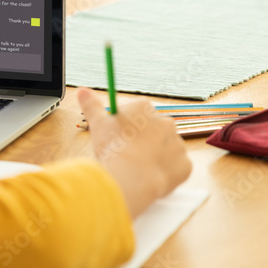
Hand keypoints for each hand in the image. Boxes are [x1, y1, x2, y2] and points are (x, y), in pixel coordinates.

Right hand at [76, 87, 191, 218]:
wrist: (131, 178)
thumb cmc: (113, 148)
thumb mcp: (97, 123)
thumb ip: (91, 105)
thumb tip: (82, 90)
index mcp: (144, 108)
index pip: (136, 113)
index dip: (125, 126)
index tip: (117, 137)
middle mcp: (166, 122)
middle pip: (152, 129)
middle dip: (142, 139)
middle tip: (126, 153)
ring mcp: (178, 144)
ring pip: (164, 148)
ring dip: (154, 155)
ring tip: (136, 168)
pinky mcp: (185, 165)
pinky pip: (174, 167)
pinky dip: (164, 172)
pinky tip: (149, 177)